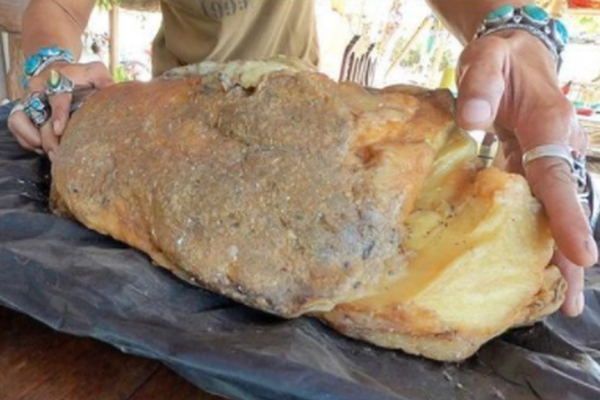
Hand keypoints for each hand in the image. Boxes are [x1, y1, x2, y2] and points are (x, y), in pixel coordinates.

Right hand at [8, 61, 112, 159]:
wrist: (58, 70)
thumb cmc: (80, 75)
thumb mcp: (94, 71)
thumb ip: (103, 79)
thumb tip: (113, 90)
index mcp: (57, 80)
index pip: (57, 98)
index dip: (58, 114)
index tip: (59, 130)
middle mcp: (39, 90)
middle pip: (37, 115)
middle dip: (47, 137)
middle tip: (58, 154)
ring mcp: (29, 100)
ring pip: (19, 120)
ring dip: (33, 139)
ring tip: (50, 154)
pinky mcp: (23, 109)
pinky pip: (16, 125)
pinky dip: (26, 138)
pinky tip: (41, 148)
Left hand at [455, 29, 596, 316]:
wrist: (515, 54)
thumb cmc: (501, 59)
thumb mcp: (487, 61)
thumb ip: (479, 88)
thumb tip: (469, 123)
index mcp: (548, 125)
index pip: (557, 177)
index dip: (568, 218)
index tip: (582, 256)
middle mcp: (556, 147)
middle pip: (566, 206)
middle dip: (570, 254)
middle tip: (571, 302)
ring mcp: (548, 158)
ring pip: (556, 211)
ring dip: (558, 253)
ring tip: (561, 300)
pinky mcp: (532, 165)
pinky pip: (538, 203)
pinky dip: (539, 233)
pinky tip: (533, 261)